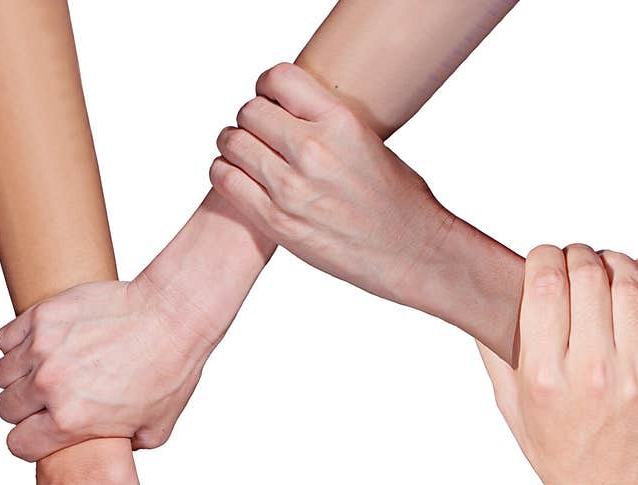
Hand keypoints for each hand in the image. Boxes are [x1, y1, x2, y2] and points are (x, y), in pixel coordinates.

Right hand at [0, 276, 211, 460]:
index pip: (18, 445)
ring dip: (18, 376)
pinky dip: (18, 344)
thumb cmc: (170, 373)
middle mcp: (50, 386)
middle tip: (46, 400)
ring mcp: (42, 348)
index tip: (42, 432)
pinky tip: (43, 347)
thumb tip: (104, 450)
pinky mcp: (41, 316)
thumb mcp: (155, 430)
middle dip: (24, 409)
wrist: (171, 318)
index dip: (30, 441)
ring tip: (45, 371)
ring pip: (1, 373)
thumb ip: (122, 448)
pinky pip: (6, 338)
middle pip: (6, 409)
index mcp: (71, 421)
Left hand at [211, 63, 455, 315]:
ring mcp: (291, 189)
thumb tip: (287, 110)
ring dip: (233, 146)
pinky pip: (225, 180)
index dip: (267, 87)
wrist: (411, 253)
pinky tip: (240, 178)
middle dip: (250, 120)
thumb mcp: (369, 141)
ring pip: (231, 142)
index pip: (277, 78)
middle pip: (248, 111)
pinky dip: (226, 173)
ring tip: (248, 157)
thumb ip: (325, 122)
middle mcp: (313, 150)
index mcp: (340, 122)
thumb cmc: (398, 202)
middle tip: (260, 135)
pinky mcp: (277, 222)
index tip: (270, 101)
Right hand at [480, 245, 637, 484]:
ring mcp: (634, 374)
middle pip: (587, 276)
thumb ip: (495, 351)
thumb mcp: (509, 404)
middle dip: (577, 254)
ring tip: (604, 264)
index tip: (543, 256)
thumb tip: (482, 300)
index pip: (545, 286)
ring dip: (614, 260)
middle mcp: (590, 373)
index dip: (543, 256)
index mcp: (544, 378)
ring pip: (629, 282)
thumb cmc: (555, 445)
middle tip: (573, 257)